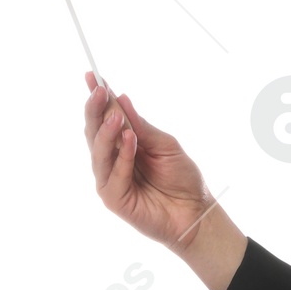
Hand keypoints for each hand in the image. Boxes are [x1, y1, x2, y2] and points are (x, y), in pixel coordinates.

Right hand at [82, 73, 246, 289]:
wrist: (196, 213)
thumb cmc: (183, 180)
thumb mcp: (166, 145)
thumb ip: (143, 127)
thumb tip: (123, 100)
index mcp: (123, 146)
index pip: (104, 118)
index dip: (98, 99)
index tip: (93, 76)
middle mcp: (112, 161)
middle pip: (94, 132)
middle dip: (95, 110)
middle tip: (99, 91)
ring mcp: (110, 180)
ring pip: (98, 152)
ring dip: (106, 132)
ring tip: (115, 116)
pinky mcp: (114, 198)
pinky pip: (113, 174)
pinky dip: (122, 156)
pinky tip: (131, 140)